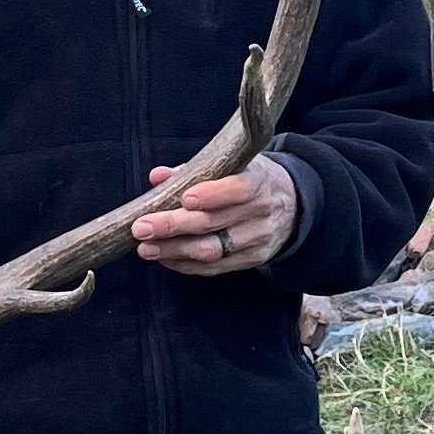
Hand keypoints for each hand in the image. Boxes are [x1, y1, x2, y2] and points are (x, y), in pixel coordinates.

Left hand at [132, 152, 298, 276]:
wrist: (293, 205)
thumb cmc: (250, 180)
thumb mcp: (233, 165)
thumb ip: (194, 170)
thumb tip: (158, 177)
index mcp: (259, 181)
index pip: (239, 189)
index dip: (212, 195)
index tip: (184, 199)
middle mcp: (262, 211)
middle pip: (215, 223)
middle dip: (174, 226)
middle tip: (141, 228)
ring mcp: (258, 239)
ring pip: (212, 250)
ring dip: (174, 251)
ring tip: (146, 248)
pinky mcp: (253, 259)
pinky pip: (216, 267)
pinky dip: (186, 264)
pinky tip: (165, 258)